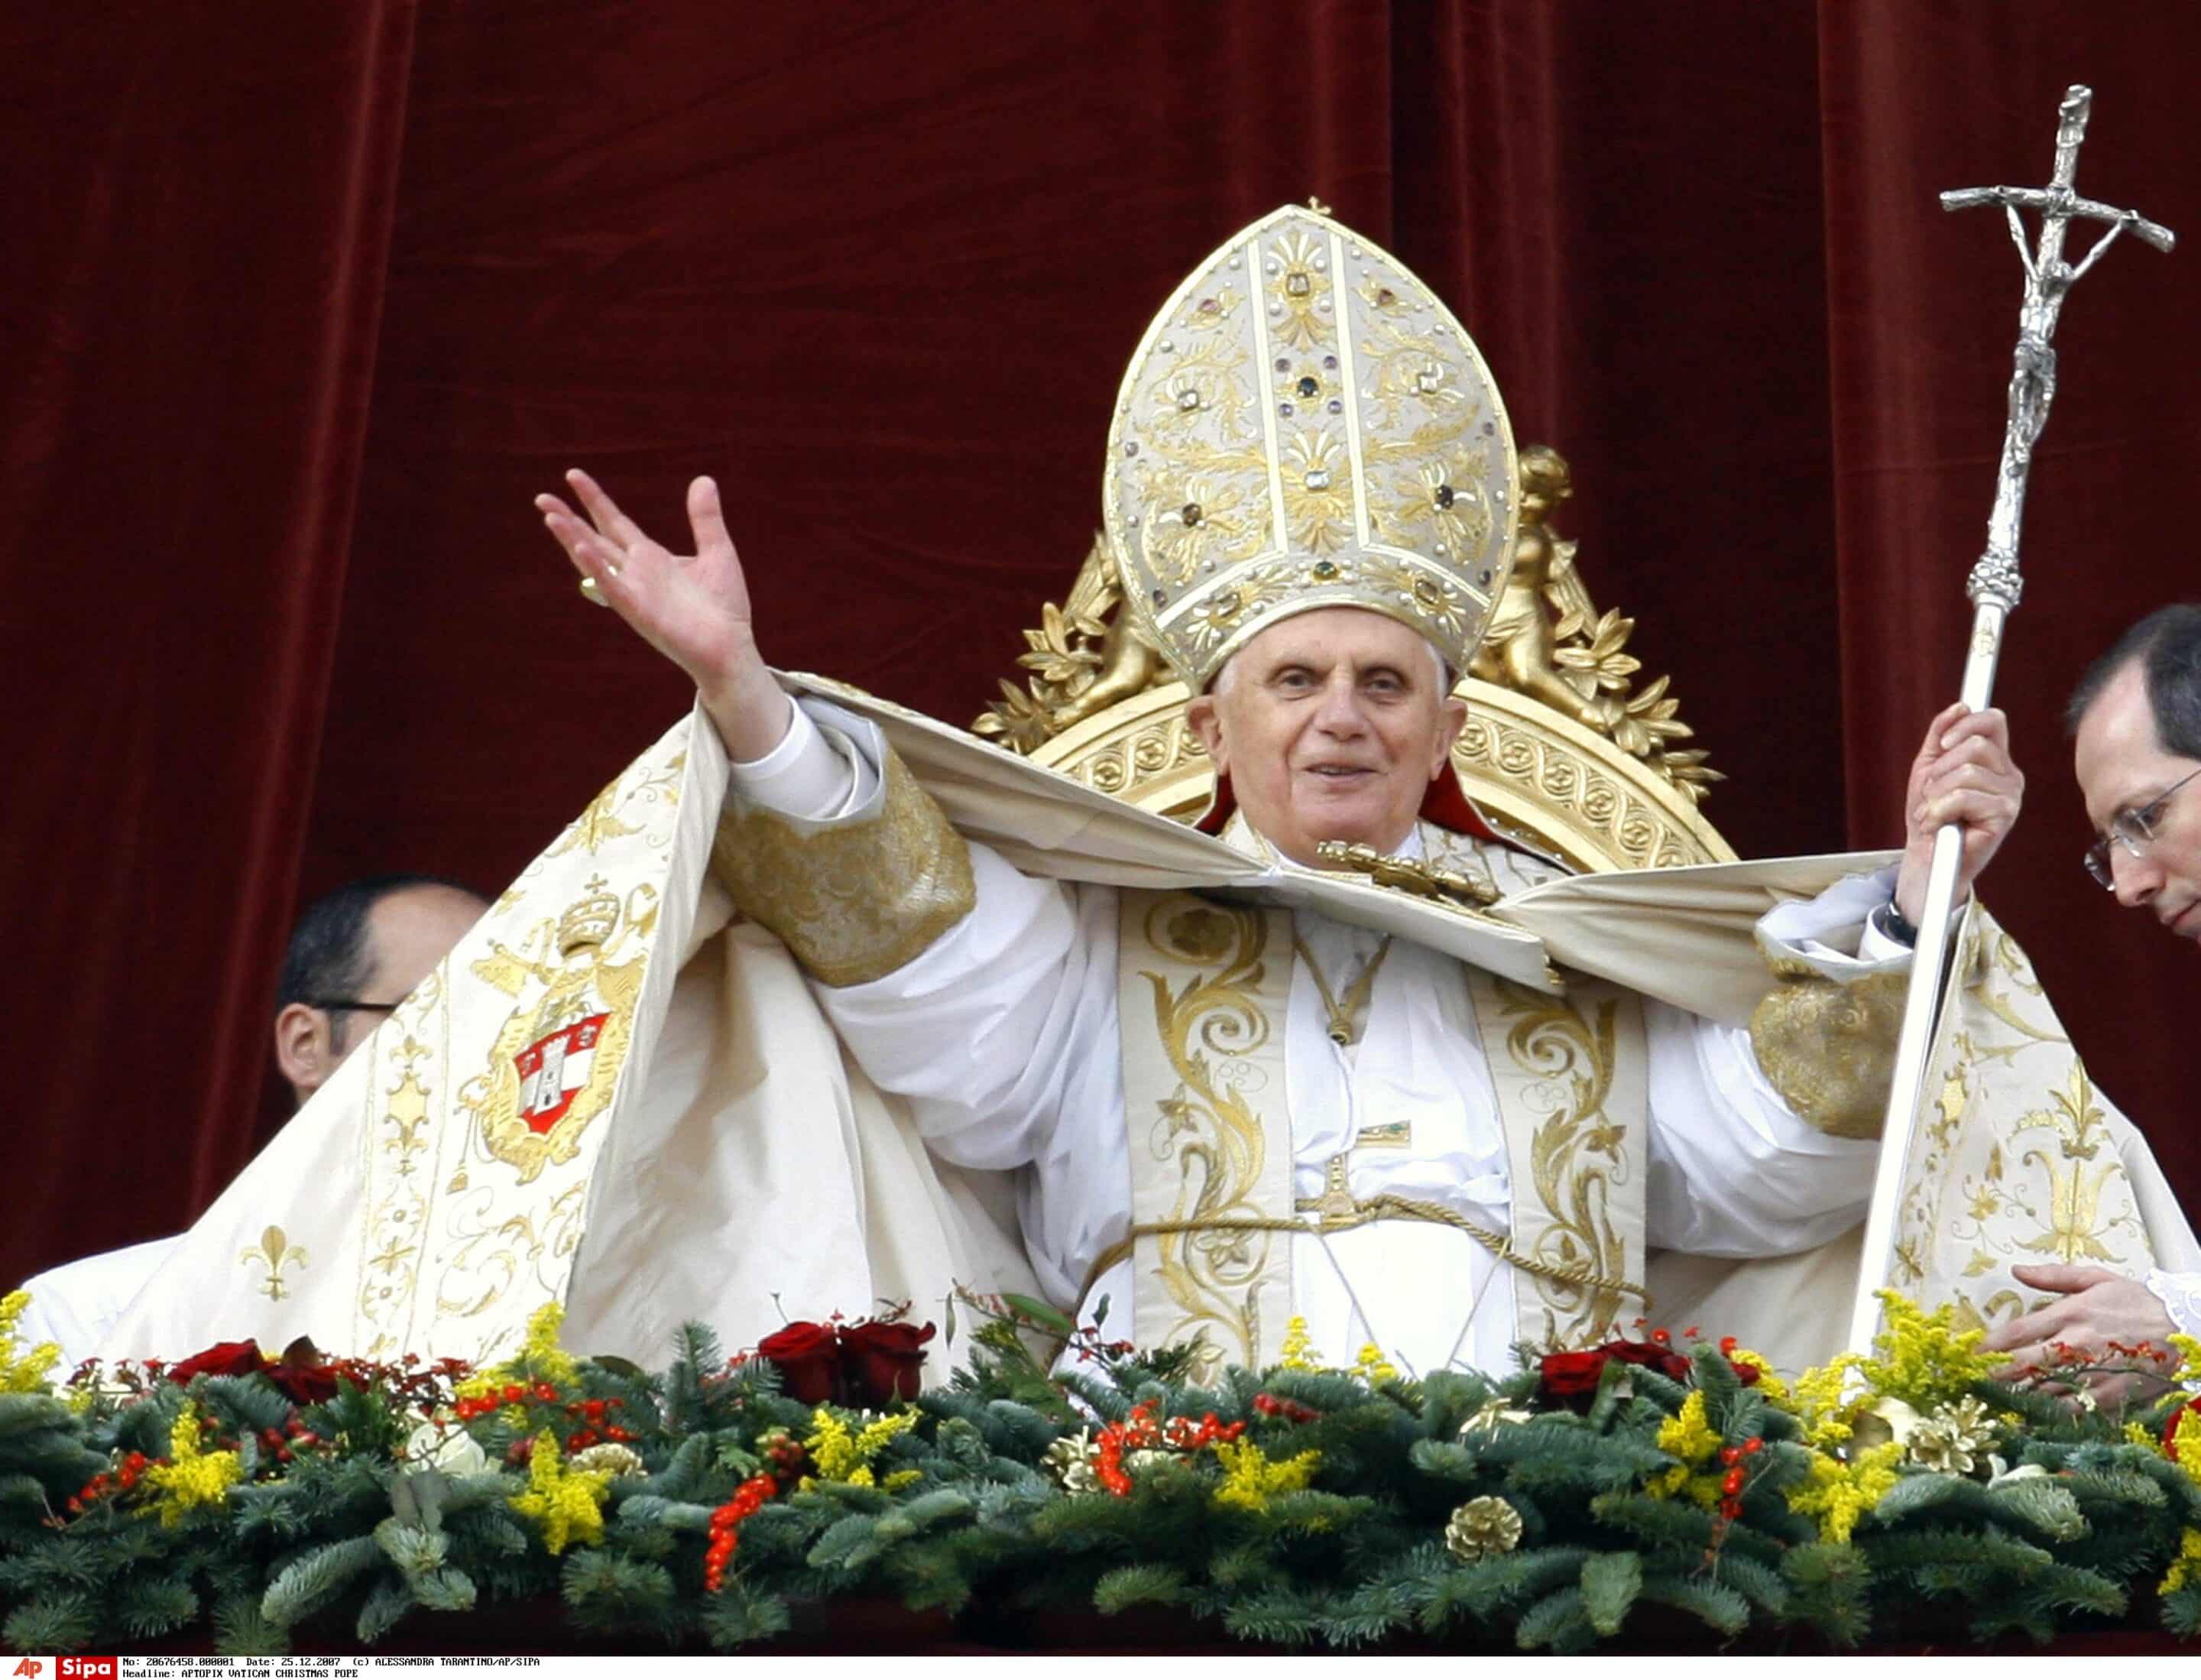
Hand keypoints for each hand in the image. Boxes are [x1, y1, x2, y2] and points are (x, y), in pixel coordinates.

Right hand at [536, 470, 789, 759]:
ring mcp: (634, 592)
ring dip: (572, 539)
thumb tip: (703, 479)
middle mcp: (637, 573)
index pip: (615, 522)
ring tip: (550, 517)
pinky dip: (596, 568)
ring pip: (595, 561)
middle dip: (569, 518)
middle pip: (595, 539)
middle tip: (541, 497)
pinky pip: (613, 587)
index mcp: (651, 558)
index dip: (594, 500)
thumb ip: (705, 518)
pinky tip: (581, 547)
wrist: (731, 648)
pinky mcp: (639, 612)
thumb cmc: (724, 607)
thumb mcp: (717, 551)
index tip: (573, 475)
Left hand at [1893, 704, 2022, 922]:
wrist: (1926, 856)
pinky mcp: (2004, 815)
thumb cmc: (1930, 814)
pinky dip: (1939, 810)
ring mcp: (2010, 795)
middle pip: (1975, 745)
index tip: (1941, 744)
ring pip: (1967, 771)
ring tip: (1932, 812)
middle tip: (1930, 793)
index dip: (1965, 724)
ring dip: (1936, 793)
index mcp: (1994, 760)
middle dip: (1940, 769)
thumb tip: (1960, 706)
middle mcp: (2009, 775)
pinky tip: (1937, 824)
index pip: (1993, 721)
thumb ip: (1939, 735)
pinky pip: (1963, 796)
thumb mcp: (1928, 767)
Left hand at [1983, 1263, 2175, 1407]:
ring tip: (1996, 1399)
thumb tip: (2015, 1270)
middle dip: (1995, 1374)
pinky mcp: (2111, 1394)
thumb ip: (2053, 1276)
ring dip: (2017, 1394)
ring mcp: (2093, 1372)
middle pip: (2023, 1364)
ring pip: (2043, 1389)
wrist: (2186, 1327)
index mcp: (2068, 1313)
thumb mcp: (2097, 1278)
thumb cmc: (2138, 1301)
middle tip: (1976, 1381)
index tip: (1970, 1355)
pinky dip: (2051, 1411)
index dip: (1988, 1346)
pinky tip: (2035, 1414)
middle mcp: (2076, 1344)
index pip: (2016, 1332)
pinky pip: (2073, 1408)